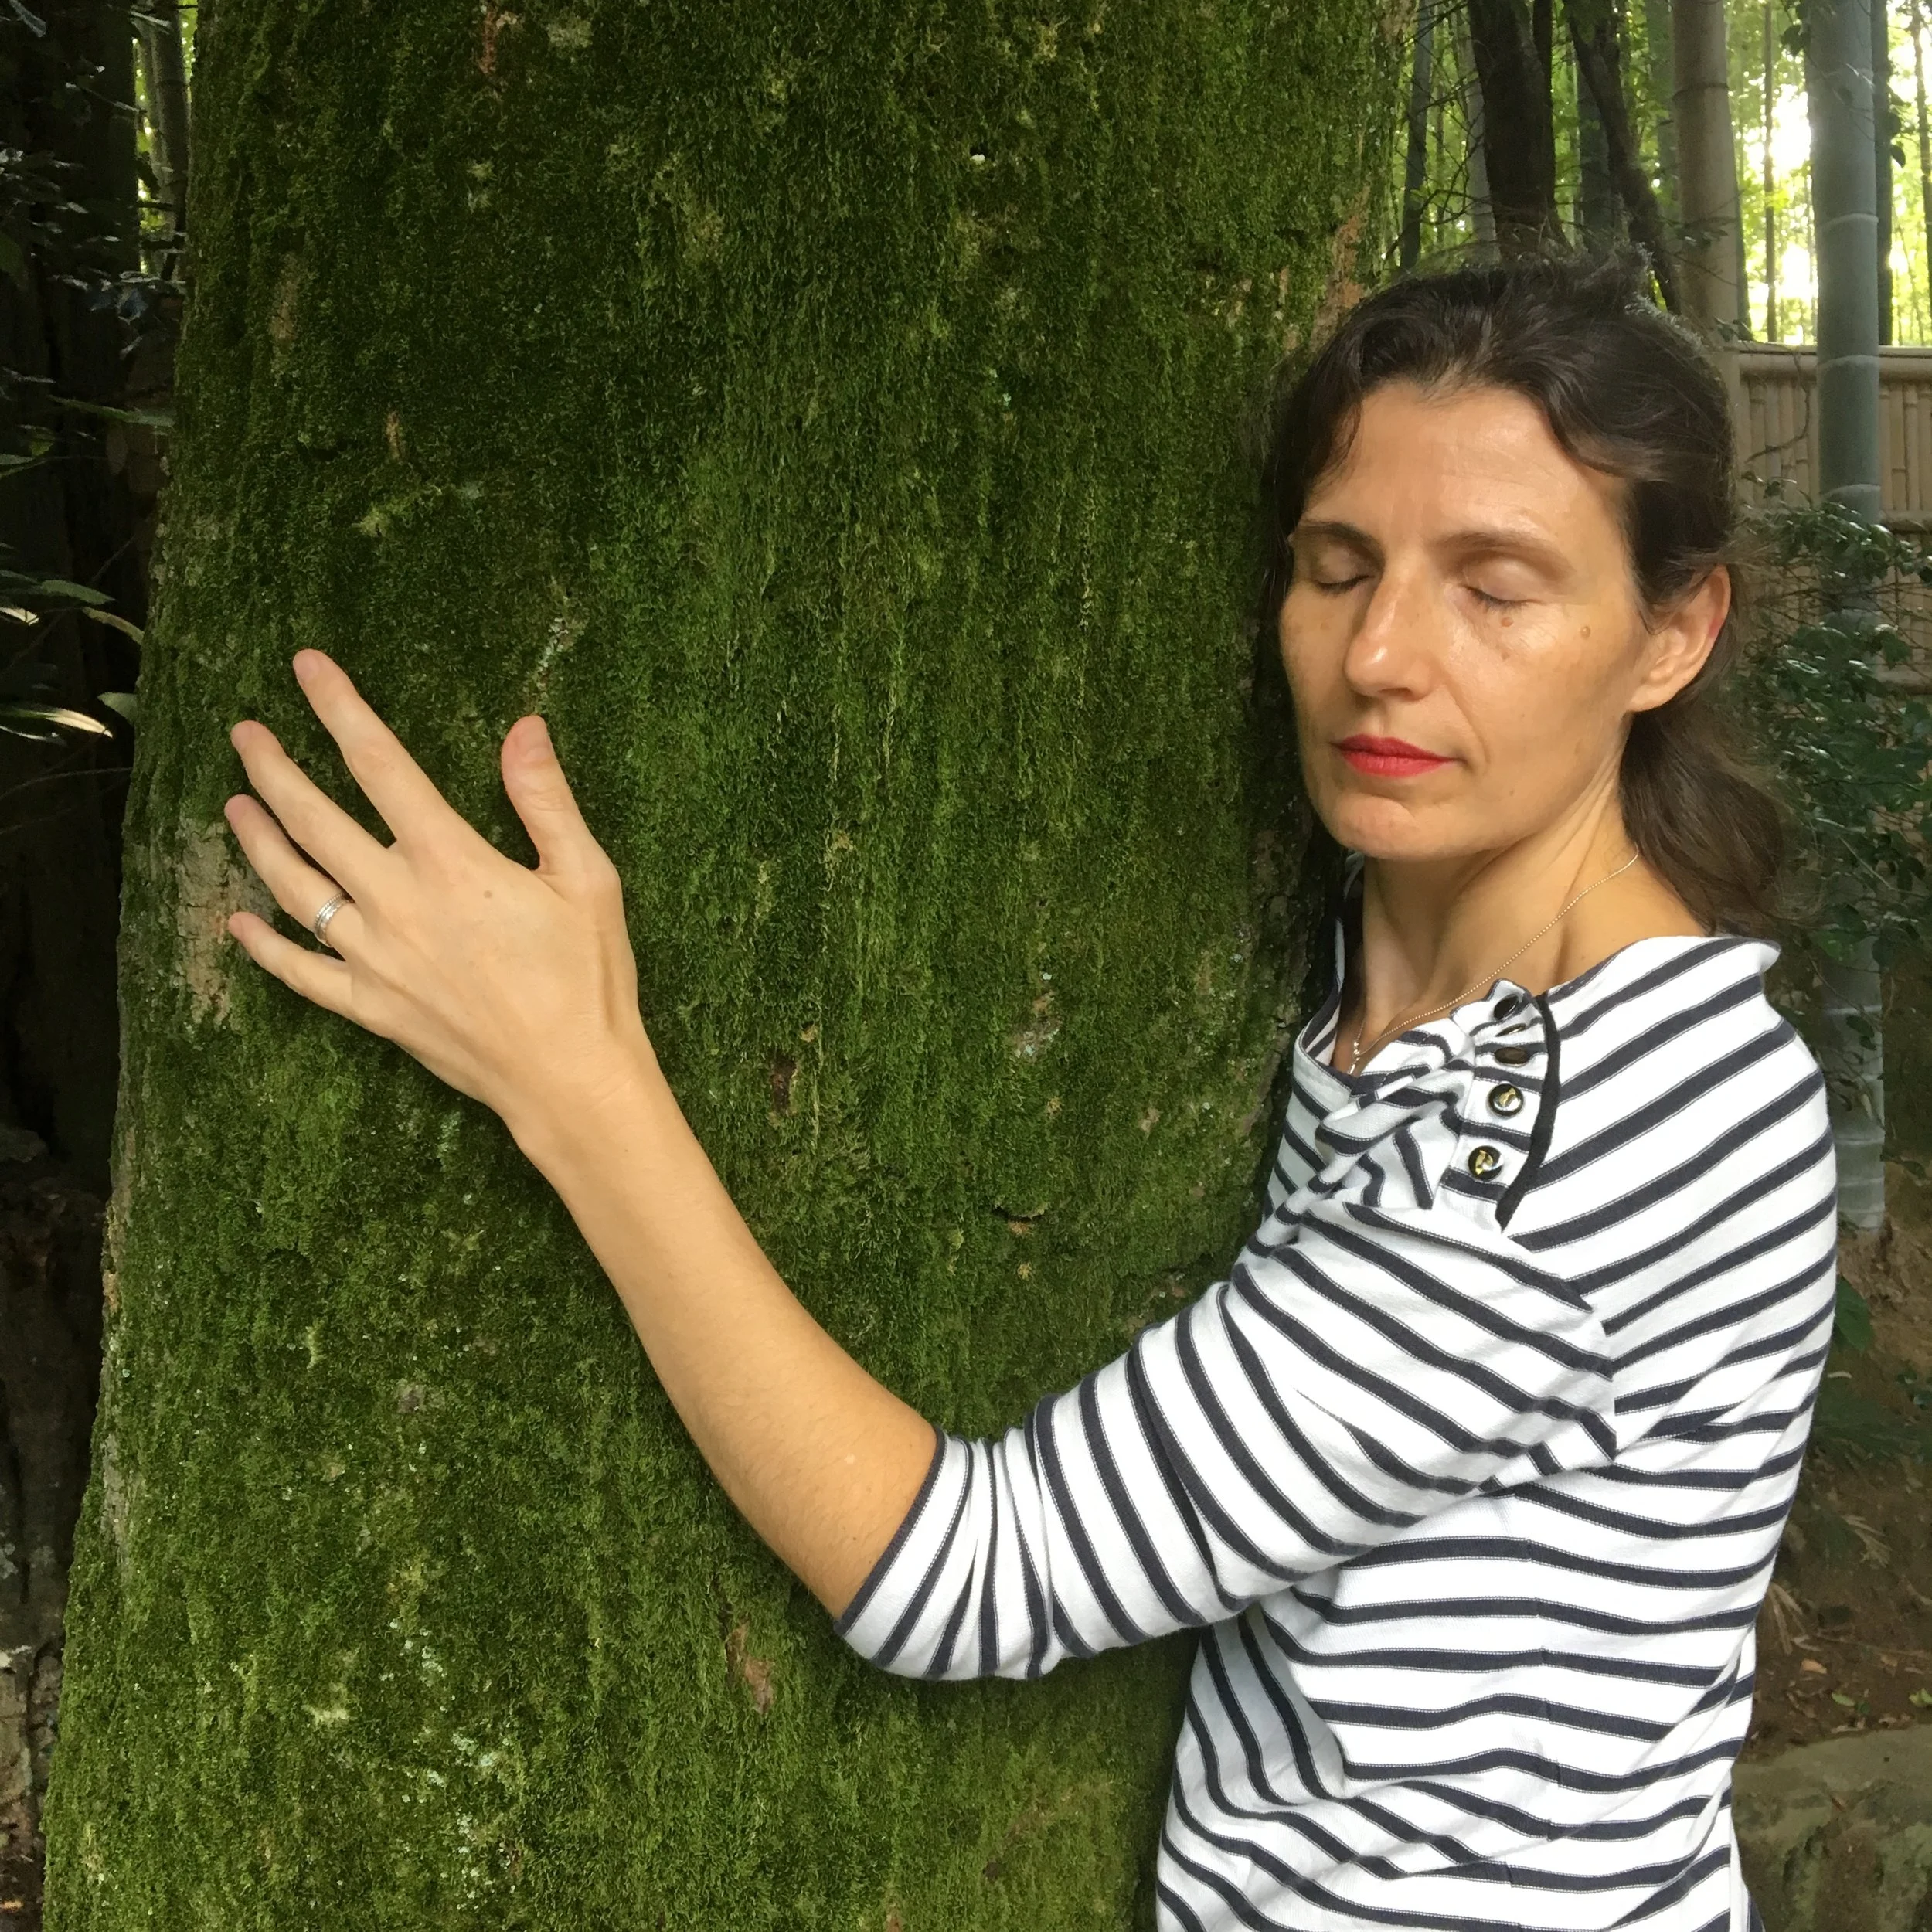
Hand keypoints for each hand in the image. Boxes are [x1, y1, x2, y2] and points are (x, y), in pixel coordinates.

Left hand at [227, 654, 936, 1614]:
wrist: (570, 1082)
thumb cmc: (591, 979)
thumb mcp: (588, 878)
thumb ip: (545, 800)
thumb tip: (522, 727)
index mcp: (450, 860)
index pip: (380, 764)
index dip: (339, 709)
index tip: (307, 667)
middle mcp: (396, 901)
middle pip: (313, 820)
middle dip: (274, 767)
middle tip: (246, 730)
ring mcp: (374, 958)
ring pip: (293, 888)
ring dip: (257, 842)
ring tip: (234, 804)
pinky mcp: (371, 1008)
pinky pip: (301, 973)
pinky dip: (266, 946)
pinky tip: (238, 923)